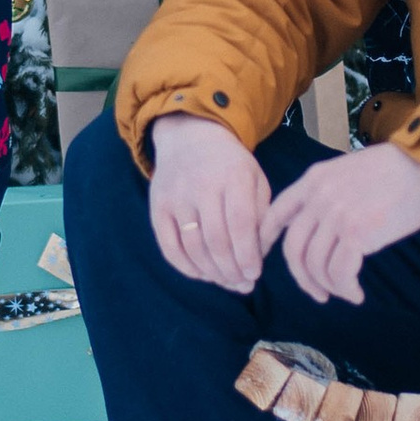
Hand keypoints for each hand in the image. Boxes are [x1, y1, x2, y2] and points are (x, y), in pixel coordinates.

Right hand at [146, 112, 269, 290]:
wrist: (191, 136)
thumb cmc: (231, 165)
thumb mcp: (255, 179)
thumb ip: (262, 216)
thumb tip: (258, 256)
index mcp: (234, 176)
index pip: (241, 224)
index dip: (248, 255)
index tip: (255, 274)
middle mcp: (202, 185)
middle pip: (216, 240)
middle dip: (232, 270)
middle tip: (243, 284)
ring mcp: (176, 196)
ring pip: (193, 247)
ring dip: (212, 272)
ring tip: (226, 281)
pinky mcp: (158, 206)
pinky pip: (169, 246)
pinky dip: (186, 267)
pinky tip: (202, 274)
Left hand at [258, 144, 419, 306]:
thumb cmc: (394, 171)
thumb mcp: (347, 171)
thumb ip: (326, 193)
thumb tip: (317, 228)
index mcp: (313, 178)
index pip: (276, 213)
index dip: (266, 239)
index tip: (268, 257)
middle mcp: (318, 196)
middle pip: (293, 248)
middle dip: (301, 277)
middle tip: (318, 292)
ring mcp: (336, 214)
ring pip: (315, 265)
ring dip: (328, 286)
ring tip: (345, 292)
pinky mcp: (356, 233)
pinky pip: (339, 272)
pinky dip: (345, 289)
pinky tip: (356, 294)